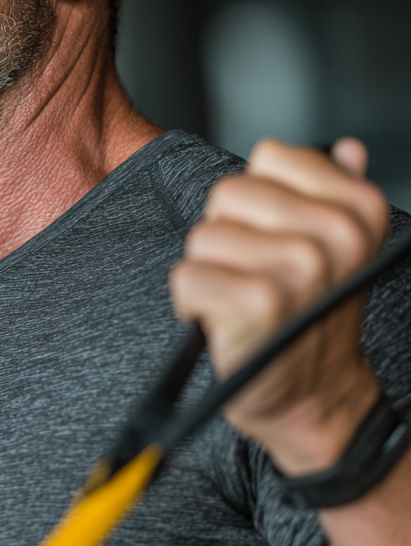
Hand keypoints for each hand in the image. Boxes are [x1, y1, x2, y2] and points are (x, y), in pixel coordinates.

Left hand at [170, 138, 390, 474]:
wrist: (311, 396)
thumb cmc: (311, 316)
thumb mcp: (336, 250)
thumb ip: (335, 193)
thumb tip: (348, 148)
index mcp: (358, 209)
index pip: (271, 154)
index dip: (257, 195)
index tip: (274, 232)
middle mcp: (336, 235)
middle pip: (229, 192)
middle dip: (226, 231)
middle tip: (253, 272)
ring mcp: (302, 269)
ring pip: (203, 235)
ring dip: (208, 269)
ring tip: (240, 297)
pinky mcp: (261, 304)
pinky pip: (186, 276)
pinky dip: (190, 301)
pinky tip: (221, 319)